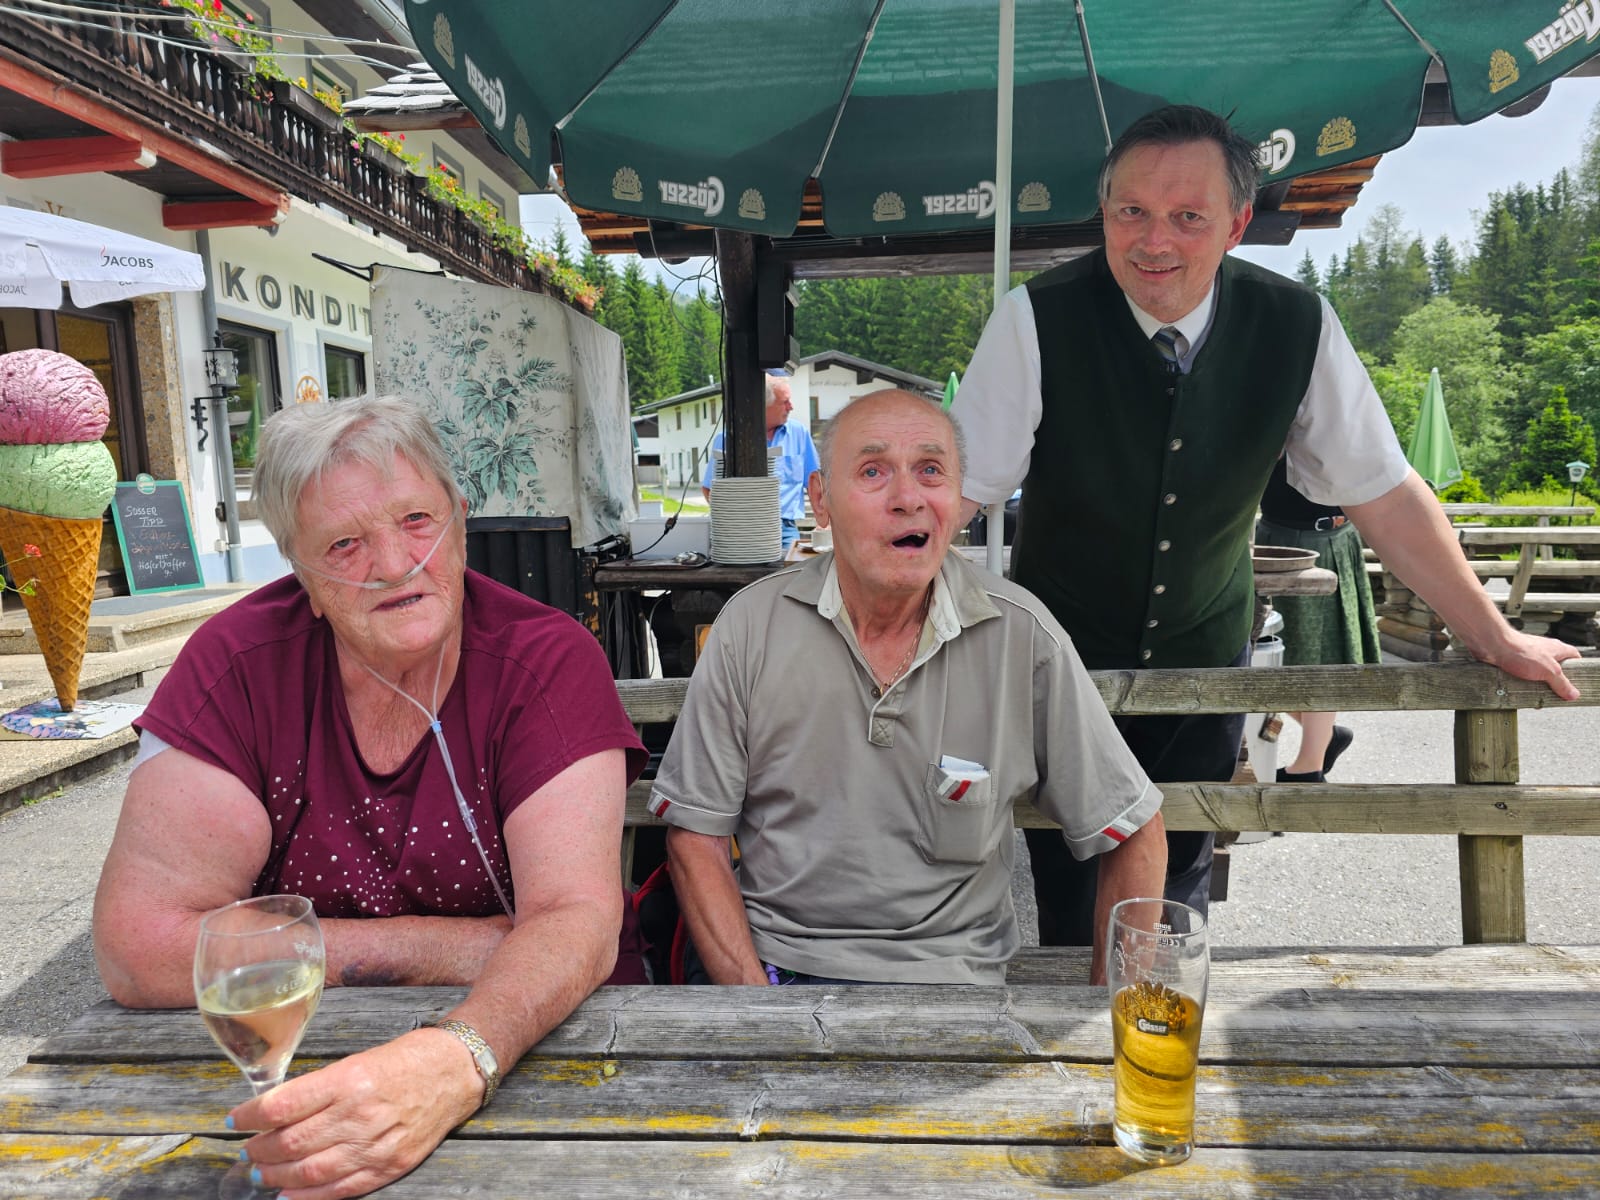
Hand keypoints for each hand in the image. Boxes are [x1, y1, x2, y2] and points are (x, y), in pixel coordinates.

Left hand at [230, 1028, 481, 1199]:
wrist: (456, 1071)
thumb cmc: (407, 1059)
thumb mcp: (359, 1059)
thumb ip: (321, 1088)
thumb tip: (277, 1111)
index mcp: (349, 1080)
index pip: (284, 1105)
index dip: (251, 1116)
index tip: (236, 1120)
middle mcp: (359, 1114)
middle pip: (292, 1142)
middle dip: (260, 1150)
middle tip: (248, 1150)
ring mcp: (376, 1144)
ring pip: (310, 1171)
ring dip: (277, 1175)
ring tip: (261, 1172)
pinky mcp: (390, 1165)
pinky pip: (341, 1189)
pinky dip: (308, 1197)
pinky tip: (287, 1194)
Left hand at [1472, 629, 1580, 700]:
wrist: (1492, 645)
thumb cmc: (1519, 651)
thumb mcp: (1549, 671)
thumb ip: (1561, 683)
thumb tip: (1573, 694)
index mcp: (1557, 649)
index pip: (1574, 657)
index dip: (1577, 669)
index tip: (1576, 683)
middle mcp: (1544, 651)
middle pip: (1556, 668)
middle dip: (1555, 683)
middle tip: (1554, 695)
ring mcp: (1529, 656)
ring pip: (1538, 673)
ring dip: (1538, 685)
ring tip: (1536, 696)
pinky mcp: (1515, 661)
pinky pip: (1523, 675)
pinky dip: (1524, 683)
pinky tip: (1521, 690)